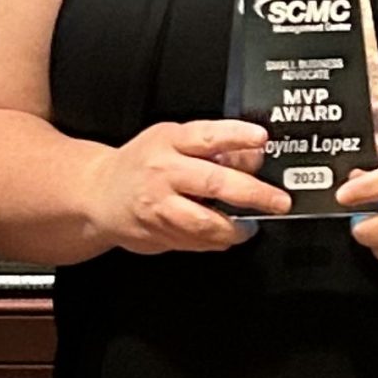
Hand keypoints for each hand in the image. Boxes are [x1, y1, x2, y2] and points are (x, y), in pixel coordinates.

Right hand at [82, 120, 289, 254]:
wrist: (99, 195)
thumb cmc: (142, 163)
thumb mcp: (173, 140)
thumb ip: (213, 147)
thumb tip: (254, 156)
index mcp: (169, 141)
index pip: (207, 135)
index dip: (236, 135)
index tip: (261, 138)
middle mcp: (164, 172)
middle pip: (213, 182)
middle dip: (252, 194)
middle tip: (278, 201)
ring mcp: (160, 206)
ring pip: (205, 222)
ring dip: (235, 227)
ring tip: (250, 225)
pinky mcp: (158, 233)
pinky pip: (196, 241)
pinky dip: (216, 241)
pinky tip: (227, 235)